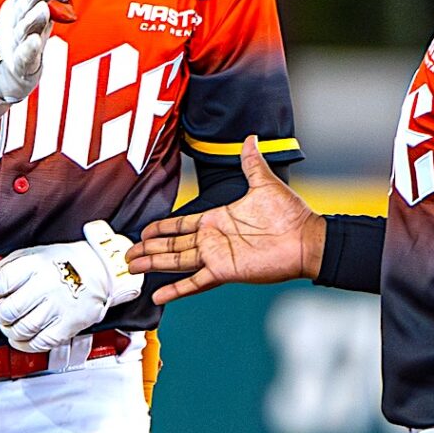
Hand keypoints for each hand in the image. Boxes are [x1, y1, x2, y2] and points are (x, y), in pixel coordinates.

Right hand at [0, 0, 83, 122]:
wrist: (10, 70)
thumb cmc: (30, 32)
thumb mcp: (46, 6)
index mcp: (20, 5)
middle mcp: (16, 21)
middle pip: (23, 5)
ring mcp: (16, 42)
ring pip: (23, 28)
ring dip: (33, 18)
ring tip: (44, 8)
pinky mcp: (21, 63)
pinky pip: (24, 55)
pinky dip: (28, 48)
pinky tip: (36, 41)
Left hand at [0, 220, 141, 351]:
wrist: (99, 271)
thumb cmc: (61, 262)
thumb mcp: (27, 257)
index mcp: (33, 265)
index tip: (0, 290)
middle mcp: (45, 286)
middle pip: (5, 311)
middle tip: (5, 308)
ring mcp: (57, 308)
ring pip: (19, 330)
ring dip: (10, 329)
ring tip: (17, 320)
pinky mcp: (67, 326)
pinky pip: (37, 344)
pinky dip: (25, 343)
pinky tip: (27, 333)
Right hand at [125, 136, 325, 304]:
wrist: (306, 238)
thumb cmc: (289, 213)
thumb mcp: (265, 183)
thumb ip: (252, 163)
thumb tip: (251, 138)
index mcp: (218, 219)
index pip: (182, 224)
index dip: (162, 227)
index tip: (143, 230)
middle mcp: (213, 239)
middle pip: (172, 245)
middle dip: (149, 249)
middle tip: (126, 255)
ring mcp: (217, 256)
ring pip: (177, 261)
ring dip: (155, 264)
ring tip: (132, 268)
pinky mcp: (225, 271)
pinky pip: (196, 282)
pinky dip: (178, 289)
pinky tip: (159, 294)